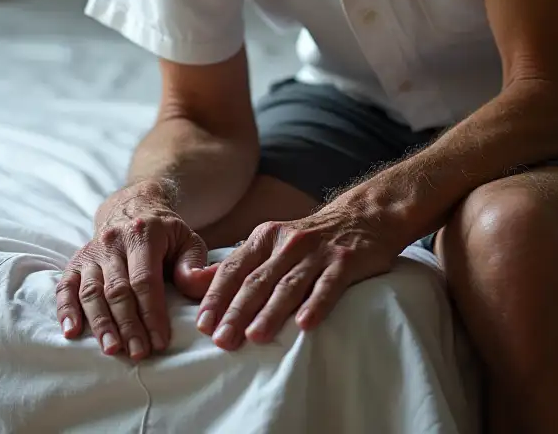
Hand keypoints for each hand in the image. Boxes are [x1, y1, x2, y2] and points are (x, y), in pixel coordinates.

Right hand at [55, 179, 216, 359]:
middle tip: (139, 353)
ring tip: (113, 350)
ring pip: (92, 292)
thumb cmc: (165, 234)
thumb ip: (194, 264)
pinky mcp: (75, 262)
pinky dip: (66, 311)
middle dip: (129, 325)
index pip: (145, 279)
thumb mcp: (187, 240)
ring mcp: (91, 252)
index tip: (160, 341)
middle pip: (118, 290)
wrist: (133, 209)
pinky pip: (66, 287)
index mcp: (143, 234)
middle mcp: (113, 241)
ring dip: (101, 324)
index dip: (152, 313)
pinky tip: (71, 332)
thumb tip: (200, 284)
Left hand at [195, 203, 402, 350]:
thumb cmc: (309, 239)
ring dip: (271, 311)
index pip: (234, 268)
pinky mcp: (345, 261)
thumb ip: (240, 264)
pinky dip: (316, 304)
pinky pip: (329, 285)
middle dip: (238, 311)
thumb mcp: (271, 242)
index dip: (217, 296)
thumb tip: (195, 284)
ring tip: (255, 336)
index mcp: (265, 237)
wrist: (362, 216)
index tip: (203, 324)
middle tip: (222, 340)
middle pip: (258, 280)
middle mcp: (288, 242)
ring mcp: (317, 251)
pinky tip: (305, 324)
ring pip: (290, 284)